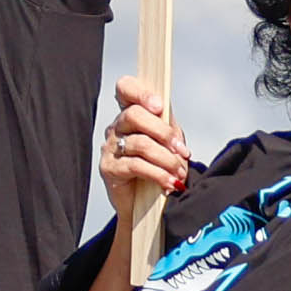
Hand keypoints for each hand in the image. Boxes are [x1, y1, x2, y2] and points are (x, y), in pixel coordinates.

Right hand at [100, 76, 190, 213]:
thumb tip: (174, 135)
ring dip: (167, 159)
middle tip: (181, 151)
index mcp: (131, 112)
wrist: (143, 201)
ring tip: (180, 172)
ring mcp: (111, 146)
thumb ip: (169, 129)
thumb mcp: (167, 143)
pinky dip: (158, 174)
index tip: (159, 106)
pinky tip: (170, 183)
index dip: (141, 93)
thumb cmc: (156, 166)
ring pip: (140, 143)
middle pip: (134, 115)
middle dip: (163, 132)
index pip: (125, 88)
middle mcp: (117, 126)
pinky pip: (136, 166)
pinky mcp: (109, 168)